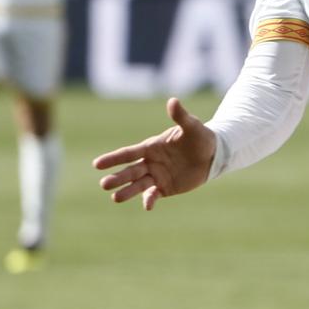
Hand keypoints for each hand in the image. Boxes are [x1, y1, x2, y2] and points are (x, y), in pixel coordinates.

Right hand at [93, 97, 216, 209]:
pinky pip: (154, 195)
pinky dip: (149, 200)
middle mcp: (150, 162)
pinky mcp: (165, 188)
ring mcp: (156, 176)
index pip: (128, 154)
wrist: (212, 154)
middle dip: (117, 177)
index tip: (97, 164)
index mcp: (150, 147)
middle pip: (130, 171)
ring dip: (127, 191)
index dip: (112, 158)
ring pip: (138, 185)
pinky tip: (147, 206)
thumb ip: (180, 116)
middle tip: (104, 184)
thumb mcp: (192, 126)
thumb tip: (173, 101)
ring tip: (115, 198)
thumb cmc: (200, 137)